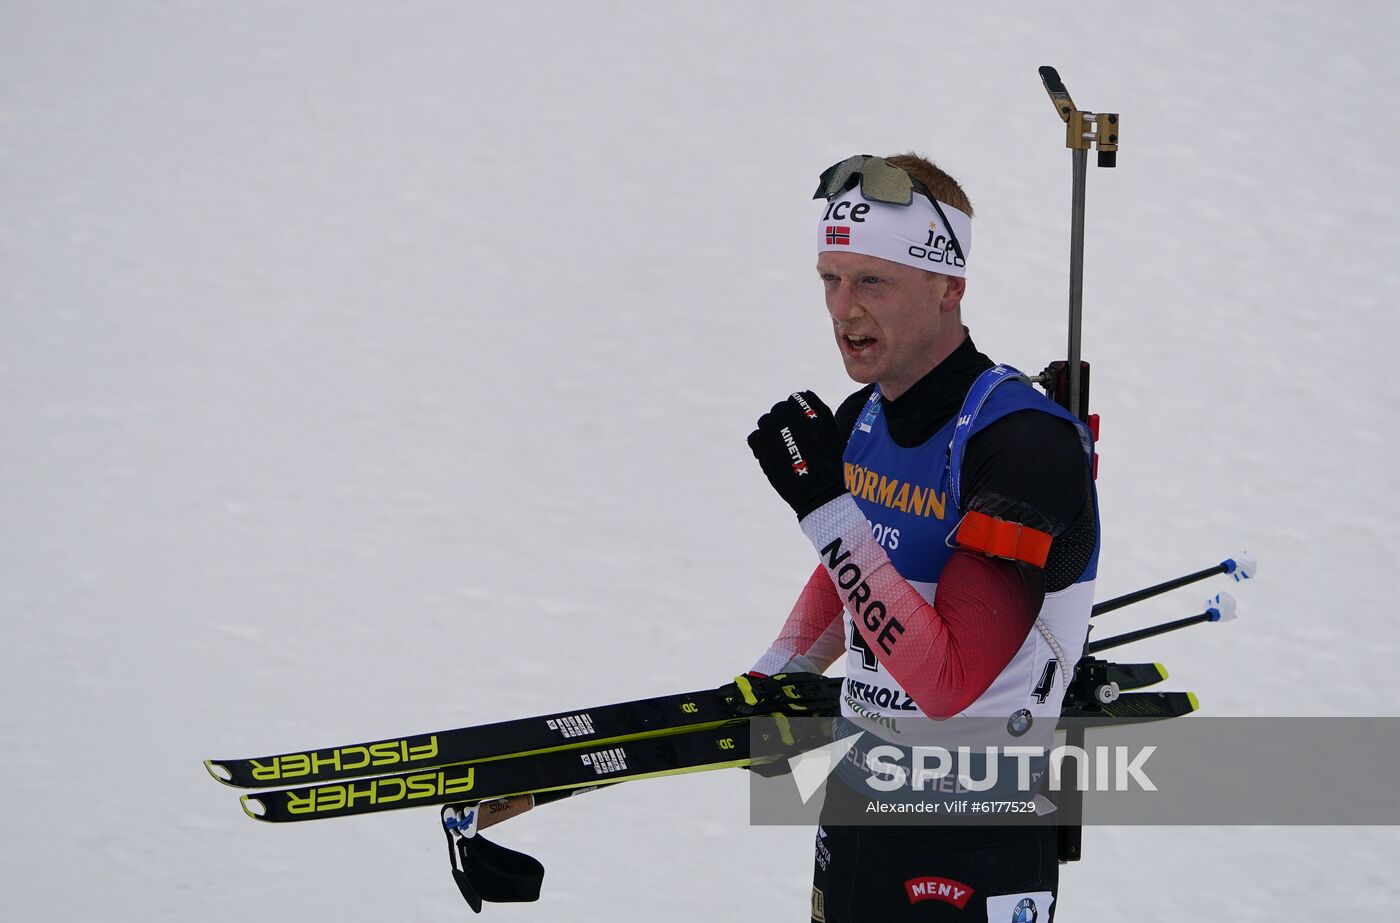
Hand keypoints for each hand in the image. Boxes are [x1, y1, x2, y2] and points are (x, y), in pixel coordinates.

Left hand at [746, 391, 847, 519]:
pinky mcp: (764, 450)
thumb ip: (818, 410)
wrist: (821, 493)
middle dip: (781, 421)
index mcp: (812, 413)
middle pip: (778, 409)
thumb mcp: (832, 431)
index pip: (795, 399)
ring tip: (779, 447)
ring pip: (764, 422)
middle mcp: (793, 419)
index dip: (795, 412)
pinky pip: (754, 438)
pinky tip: (769, 454)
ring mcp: (777, 434)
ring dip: (769, 431)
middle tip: (787, 439)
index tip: (798, 425)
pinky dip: (759, 444)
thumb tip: (802, 393)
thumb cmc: (830, 464)